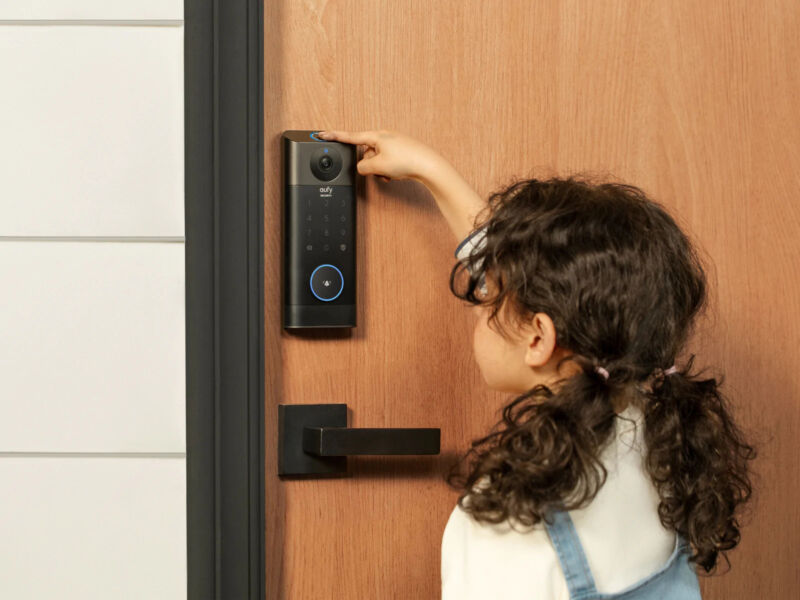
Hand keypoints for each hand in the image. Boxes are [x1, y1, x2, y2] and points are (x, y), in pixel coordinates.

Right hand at [315, 129, 439, 183]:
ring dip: (380, 170)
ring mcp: (393, 144)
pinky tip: (395, 175)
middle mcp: (384, 136)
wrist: (429, 166)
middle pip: (365, 153)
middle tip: (380, 171)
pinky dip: (387, 170)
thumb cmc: (407, 161)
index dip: (334, 137)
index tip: (321, 134)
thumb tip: (361, 167)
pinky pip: (386, 162)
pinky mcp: (400, 152)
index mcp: (376, 136)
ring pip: (376, 160)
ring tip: (391, 174)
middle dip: (370, 165)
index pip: (350, 136)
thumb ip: (363, 167)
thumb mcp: (378, 167)